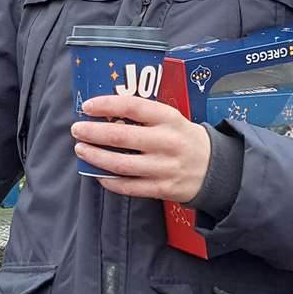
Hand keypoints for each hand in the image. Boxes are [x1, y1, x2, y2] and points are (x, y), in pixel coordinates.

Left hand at [73, 95, 211, 203]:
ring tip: (81, 150)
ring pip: (121, 164)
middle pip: (121, 137)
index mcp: (169, 118)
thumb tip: (103, 113)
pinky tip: (96, 173)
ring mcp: (165, 167)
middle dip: (93, 133)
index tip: (87, 106)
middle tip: (77, 129)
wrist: (216, 168)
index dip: (106, 105)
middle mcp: (167, 142)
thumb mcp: (171, 118)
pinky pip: (128, 186)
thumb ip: (143, 115)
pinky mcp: (162, 188)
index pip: (133, 106)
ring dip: (95, 157)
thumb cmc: (183, 138)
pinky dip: (108, 180)